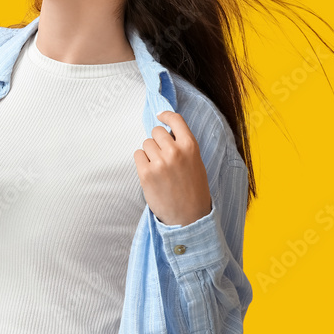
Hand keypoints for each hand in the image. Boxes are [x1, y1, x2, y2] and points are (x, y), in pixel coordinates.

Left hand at [133, 110, 211, 226]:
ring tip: (159, 169)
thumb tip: (165, 134)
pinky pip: (138, 155)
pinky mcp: (145, 173)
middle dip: (157, 141)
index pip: (175, 120)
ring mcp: (159, 162)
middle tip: (162, 156)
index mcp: (190, 147)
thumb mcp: (196, 163)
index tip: (160, 116)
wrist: (188, 217)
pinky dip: (142, 162)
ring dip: (149, 153)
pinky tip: (151, 173)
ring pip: (146, 144)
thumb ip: (183, 146)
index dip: (166, 115)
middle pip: (156, 131)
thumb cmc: (193, 190)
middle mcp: (175, 152)